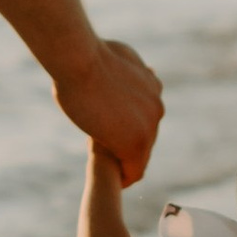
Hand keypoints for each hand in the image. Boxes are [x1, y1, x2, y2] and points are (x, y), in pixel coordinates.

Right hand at [54, 37, 163, 181]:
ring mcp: (149, 127)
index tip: (115, 135)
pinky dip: (126, 178)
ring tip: (114, 174)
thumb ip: (126, 67)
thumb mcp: (117, 55)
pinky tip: (115, 183)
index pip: (146, 116)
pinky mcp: (135, 144)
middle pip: (146, 138)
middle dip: (128, 147)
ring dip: (127, 163)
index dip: (129, 127)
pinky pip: (135, 170)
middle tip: (110, 158)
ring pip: (141, 155)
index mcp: (153, 86)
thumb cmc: (87, 54)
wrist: (80, 60)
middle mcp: (156, 107)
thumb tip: (121, 64)